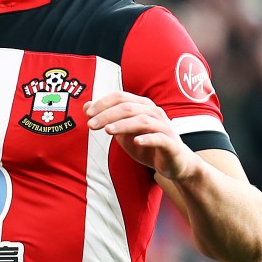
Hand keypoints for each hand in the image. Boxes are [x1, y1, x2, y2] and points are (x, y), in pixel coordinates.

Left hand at [84, 91, 199, 179]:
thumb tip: (85, 107)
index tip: (88, 113)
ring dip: (123, 124)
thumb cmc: (148, 145)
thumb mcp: (123, 132)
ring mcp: (164, 127)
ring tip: (108, 131)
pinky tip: (136, 141)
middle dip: (107, 114)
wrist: (175, 164)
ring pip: (142, 120)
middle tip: (91, 125)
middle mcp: (154, 112)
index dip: (103, 103)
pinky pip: (159, 138)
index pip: (120, 97)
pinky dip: (147, 138)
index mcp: (142, 106)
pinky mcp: (171, 144)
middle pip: (128, 107)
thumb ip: (107, 118)